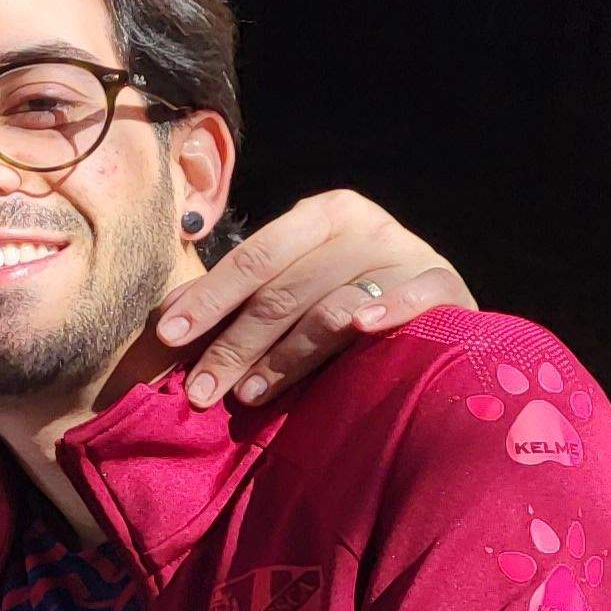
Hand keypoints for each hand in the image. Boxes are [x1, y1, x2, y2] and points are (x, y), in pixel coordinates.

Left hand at [154, 188, 473, 409]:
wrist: (439, 302)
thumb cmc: (348, 292)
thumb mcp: (294, 281)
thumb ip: (239, 295)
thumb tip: (167, 318)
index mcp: (321, 215)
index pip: (254, 258)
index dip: (210, 297)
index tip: (169, 337)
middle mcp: (363, 226)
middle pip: (284, 292)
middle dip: (234, 345)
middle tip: (199, 391)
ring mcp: (405, 254)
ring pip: (331, 309)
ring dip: (285, 357)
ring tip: (248, 395)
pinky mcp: (443, 284)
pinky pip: (412, 298)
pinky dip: (386, 311)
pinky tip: (359, 329)